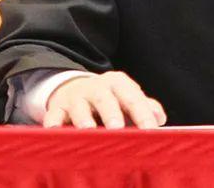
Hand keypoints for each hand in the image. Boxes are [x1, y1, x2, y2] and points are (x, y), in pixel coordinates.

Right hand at [43, 71, 167, 128]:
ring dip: (83, 119)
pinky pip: (54, 115)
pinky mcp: (57, 107)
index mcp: (118, 83)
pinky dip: (53, 122)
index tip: (150, 130)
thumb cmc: (109, 99)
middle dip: (111, 113)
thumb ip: (145, 107)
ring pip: (79, 107)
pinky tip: (55, 130)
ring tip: (89, 131)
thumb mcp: (127, 98)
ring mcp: (76, 96)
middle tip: (117, 128)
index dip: (142, 114)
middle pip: (105, 98)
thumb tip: (160, 118)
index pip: (133, 97)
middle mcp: (97, 87)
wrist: (75, 88)